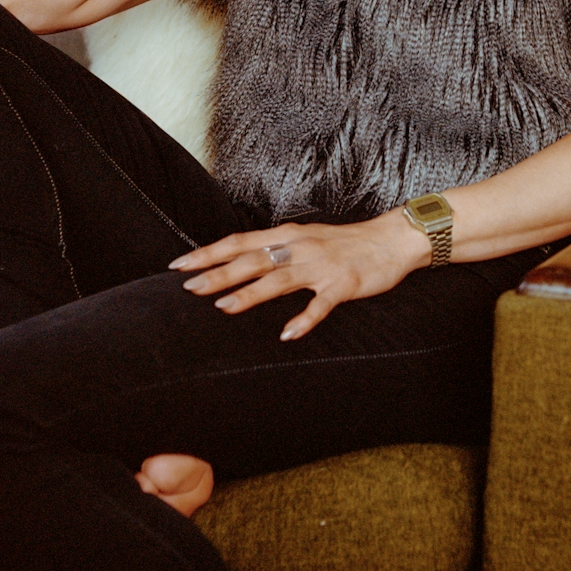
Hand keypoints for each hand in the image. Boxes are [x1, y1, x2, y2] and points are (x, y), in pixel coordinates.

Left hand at [168, 213, 430, 339]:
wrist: (392, 239)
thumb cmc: (346, 242)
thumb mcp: (306, 239)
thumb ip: (276, 248)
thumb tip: (240, 261)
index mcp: (288, 236)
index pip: (240, 242)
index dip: (209, 252)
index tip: (178, 264)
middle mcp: (300, 247)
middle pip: (252, 259)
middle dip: (218, 273)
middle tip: (188, 288)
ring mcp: (321, 266)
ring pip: (280, 279)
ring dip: (251, 293)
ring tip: (223, 308)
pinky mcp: (343, 284)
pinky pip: (321, 304)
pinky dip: (304, 319)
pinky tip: (288, 334)